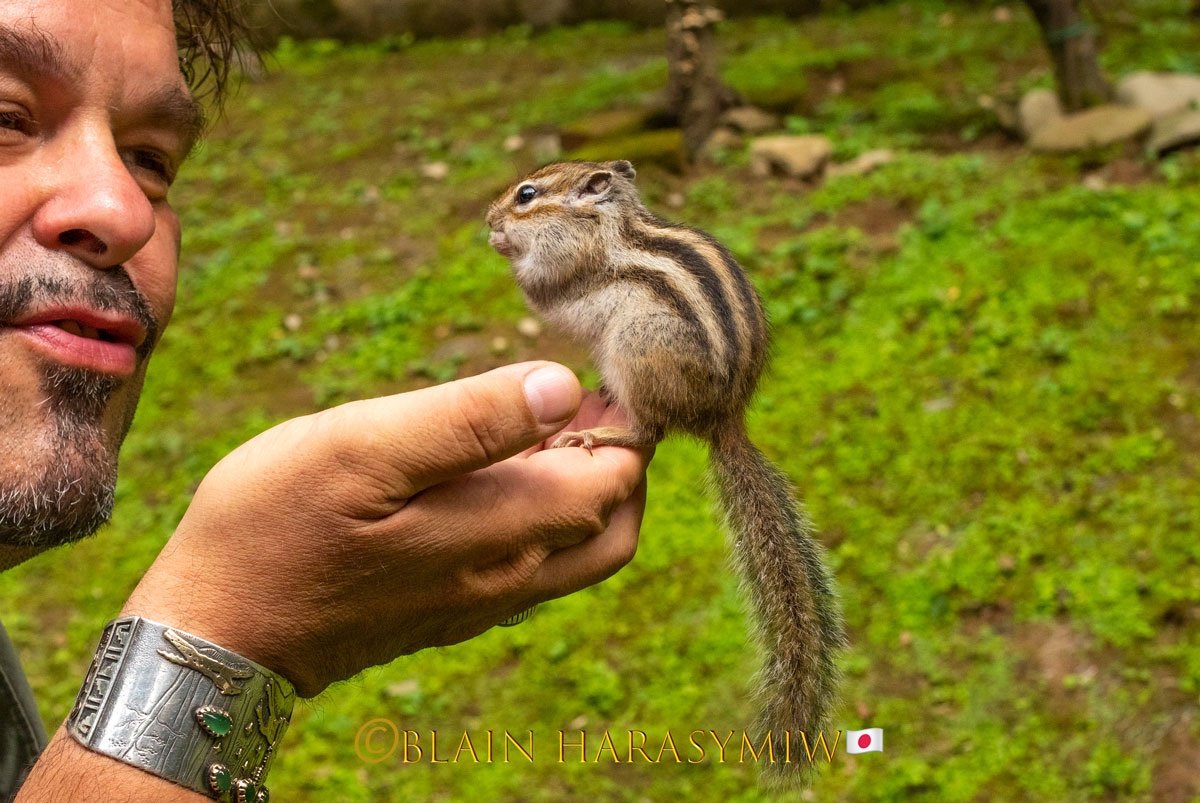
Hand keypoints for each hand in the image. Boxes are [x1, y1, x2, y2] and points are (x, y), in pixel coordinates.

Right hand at [122, 362, 650, 696]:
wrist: (214, 631)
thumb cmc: (274, 525)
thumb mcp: (363, 449)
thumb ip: (470, 420)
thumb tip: (562, 388)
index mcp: (497, 533)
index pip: (611, 481)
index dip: (623, 423)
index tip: (602, 372)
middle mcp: (505, 579)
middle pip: (610, 526)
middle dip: (618, 459)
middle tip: (584, 397)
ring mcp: (479, 603)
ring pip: (575, 553)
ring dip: (583, 489)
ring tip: (545, 425)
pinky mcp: (449, 610)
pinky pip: (531, 567)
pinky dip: (544, 517)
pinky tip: (498, 474)